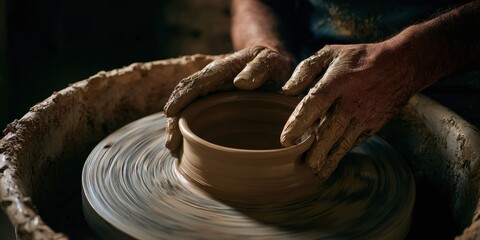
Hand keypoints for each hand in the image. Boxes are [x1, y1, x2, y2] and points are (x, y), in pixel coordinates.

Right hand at [164, 46, 293, 152]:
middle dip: (174, 122)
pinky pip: (198, 118)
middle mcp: (210, 82)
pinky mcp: (215, 106)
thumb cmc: (273, 63)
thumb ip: (258, 69)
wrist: (274, 64)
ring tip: (175, 151)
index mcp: (220, 70)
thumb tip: (240, 83)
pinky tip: (187, 149)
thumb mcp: (271, 62)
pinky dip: (190, 132)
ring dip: (179, 130)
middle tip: (171, 145)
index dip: (181, 98)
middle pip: (184, 100)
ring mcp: (211, 95)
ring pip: (188, 111)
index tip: (170, 113)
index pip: (195, 83)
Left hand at [280, 43, 415, 178]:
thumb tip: (287, 90)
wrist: (401, 66)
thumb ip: (306, 69)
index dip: (298, 123)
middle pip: (329, 131)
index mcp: (336, 83)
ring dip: (328, 159)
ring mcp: (364, 117)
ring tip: (314, 172)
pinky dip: (341, 153)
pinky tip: (330, 161)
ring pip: (342, 143)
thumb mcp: (331, 53)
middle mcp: (350, 103)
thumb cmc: (360, 59)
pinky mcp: (374, 126)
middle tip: (300, 165)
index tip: (285, 139)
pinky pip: (354, 142)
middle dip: (314, 151)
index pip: (314, 105)